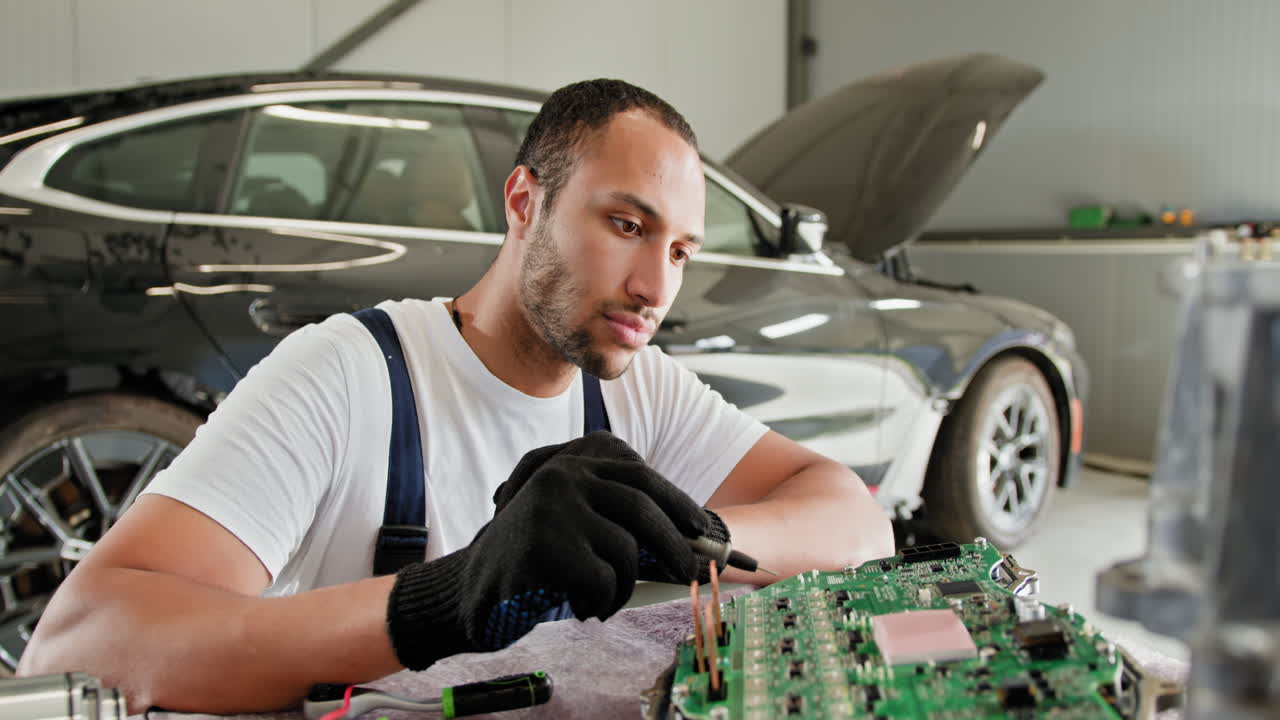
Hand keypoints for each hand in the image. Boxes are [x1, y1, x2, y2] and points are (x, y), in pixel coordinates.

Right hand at [493, 431, 724, 582]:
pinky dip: (599, 602)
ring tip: (602, 601)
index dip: (675, 501)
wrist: (473, 591)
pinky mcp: (548, 544)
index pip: (638, 475)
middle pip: (641, 507)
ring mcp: (554, 507)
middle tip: (688, 571)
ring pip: (625, 550)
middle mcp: (563, 476)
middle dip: (672, 543)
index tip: (699, 526)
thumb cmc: (535, 562)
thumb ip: (616, 518)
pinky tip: (578, 607)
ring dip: (623, 587)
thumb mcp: (574, 524)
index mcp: (572, 465)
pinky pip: (602, 579)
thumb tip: (687, 537)